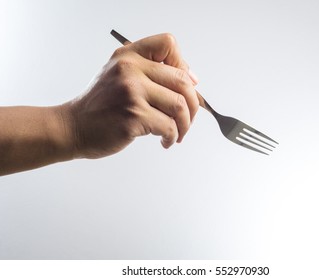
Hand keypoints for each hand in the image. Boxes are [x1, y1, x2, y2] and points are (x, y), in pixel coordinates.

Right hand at [64, 33, 198, 158]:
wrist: (72, 127)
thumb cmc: (100, 105)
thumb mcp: (119, 75)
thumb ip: (150, 72)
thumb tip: (193, 80)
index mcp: (128, 55)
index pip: (168, 44)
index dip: (183, 64)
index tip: (184, 86)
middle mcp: (130, 69)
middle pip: (182, 81)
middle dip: (193, 105)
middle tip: (188, 119)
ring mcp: (131, 93)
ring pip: (179, 106)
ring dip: (185, 124)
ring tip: (178, 133)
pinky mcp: (133, 117)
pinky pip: (168, 126)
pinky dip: (173, 137)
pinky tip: (166, 140)